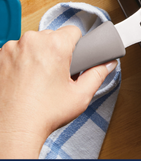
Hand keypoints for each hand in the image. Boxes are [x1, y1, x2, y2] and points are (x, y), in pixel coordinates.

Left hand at [0, 26, 116, 158]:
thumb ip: (98, 74)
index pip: (72, 30)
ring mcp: (12, 48)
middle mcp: (32, 41)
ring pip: (33, 43)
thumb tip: (108, 64)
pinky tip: (23, 79)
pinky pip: (15, 51)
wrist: (12, 130)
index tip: (73, 57)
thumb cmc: (42, 114)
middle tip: (57, 73)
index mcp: (55, 46)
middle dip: (56, 51)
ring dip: (37, 55)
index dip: (76, 44)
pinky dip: (20, 61)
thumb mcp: (80, 95)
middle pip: (52, 36)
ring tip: (38, 78)